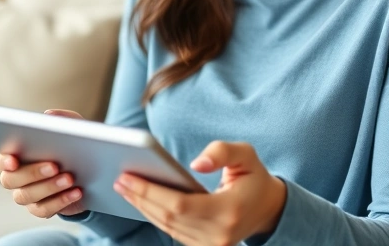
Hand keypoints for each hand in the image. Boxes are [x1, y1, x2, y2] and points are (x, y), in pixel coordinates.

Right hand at [0, 109, 86, 217]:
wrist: (87, 172)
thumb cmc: (72, 145)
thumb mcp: (72, 128)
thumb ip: (62, 119)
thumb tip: (49, 115)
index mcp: (14, 154)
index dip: (3, 160)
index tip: (14, 160)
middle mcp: (14, 177)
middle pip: (10, 179)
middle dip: (33, 172)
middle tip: (55, 166)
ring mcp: (25, 194)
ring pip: (26, 195)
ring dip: (49, 187)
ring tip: (69, 178)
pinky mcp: (39, 208)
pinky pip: (43, 210)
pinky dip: (60, 201)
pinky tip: (76, 192)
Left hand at [113, 141, 286, 245]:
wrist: (268, 208)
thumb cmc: (253, 176)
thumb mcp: (246, 154)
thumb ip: (222, 152)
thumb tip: (196, 164)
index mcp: (229, 211)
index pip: (180, 205)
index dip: (151, 192)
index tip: (128, 176)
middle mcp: (219, 235)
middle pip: (169, 217)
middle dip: (141, 198)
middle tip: (120, 179)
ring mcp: (212, 245)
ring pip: (168, 227)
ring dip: (144, 207)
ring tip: (125, 188)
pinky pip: (173, 232)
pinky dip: (155, 215)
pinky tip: (141, 200)